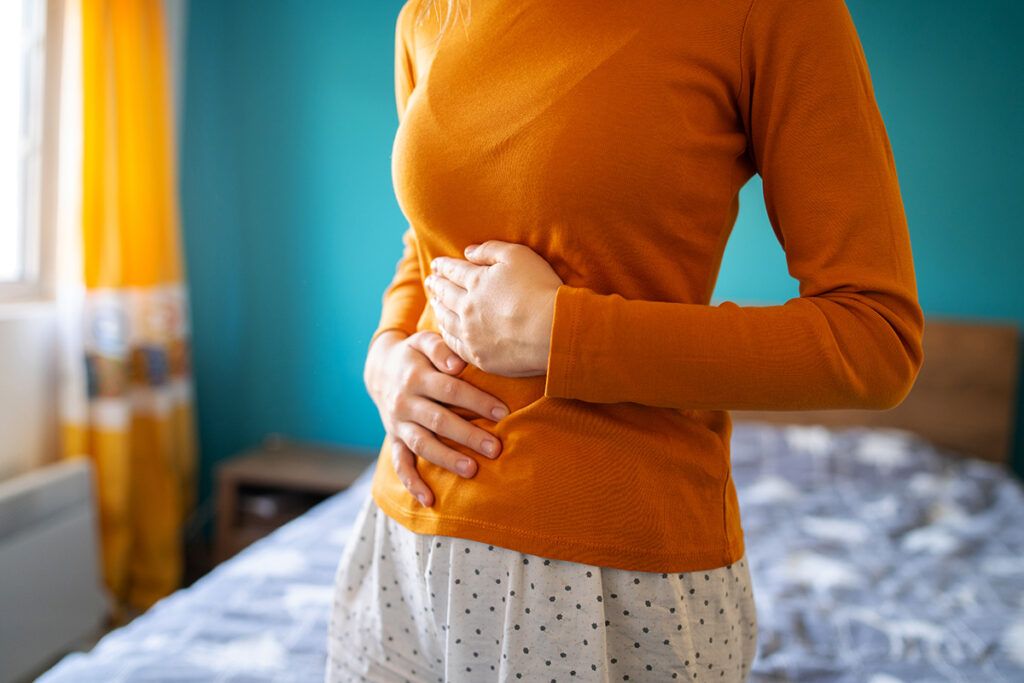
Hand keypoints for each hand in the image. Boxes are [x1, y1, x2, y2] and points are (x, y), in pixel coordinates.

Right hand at [364, 330, 509, 506]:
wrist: (379, 369)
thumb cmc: (414, 355)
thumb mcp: (422, 341)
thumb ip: (440, 348)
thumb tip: (457, 364)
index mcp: (415, 377)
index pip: (450, 390)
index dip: (477, 401)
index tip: (503, 413)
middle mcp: (404, 402)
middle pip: (439, 421)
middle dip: (468, 435)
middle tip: (495, 448)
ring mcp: (397, 424)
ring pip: (422, 444)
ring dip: (446, 459)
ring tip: (472, 470)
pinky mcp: (394, 439)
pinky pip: (400, 463)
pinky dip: (412, 483)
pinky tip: (429, 500)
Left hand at [425, 240, 562, 376]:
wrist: (551, 331)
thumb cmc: (540, 289)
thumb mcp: (518, 256)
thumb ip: (491, 250)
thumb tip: (468, 252)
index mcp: (476, 281)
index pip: (454, 271)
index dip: (444, 266)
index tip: (436, 264)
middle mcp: (467, 307)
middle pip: (446, 294)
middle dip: (436, 285)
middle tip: (429, 281)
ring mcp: (471, 334)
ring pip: (446, 319)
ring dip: (438, 309)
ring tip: (434, 303)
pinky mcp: (479, 356)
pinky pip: (454, 345)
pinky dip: (446, 335)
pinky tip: (445, 331)